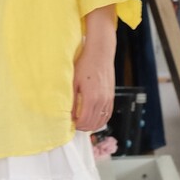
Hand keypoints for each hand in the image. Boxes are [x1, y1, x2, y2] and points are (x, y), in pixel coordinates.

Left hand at [72, 6, 115, 131]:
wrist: (100, 53)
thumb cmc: (85, 64)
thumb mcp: (73, 82)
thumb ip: (71, 100)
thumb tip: (68, 114)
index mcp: (91, 97)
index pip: (84, 120)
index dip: (76, 125)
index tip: (70, 124)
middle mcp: (102, 100)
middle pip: (93, 123)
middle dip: (83, 127)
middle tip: (74, 125)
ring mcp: (108, 99)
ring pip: (101, 120)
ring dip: (92, 125)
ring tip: (82, 123)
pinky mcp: (111, 96)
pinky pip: (108, 114)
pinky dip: (101, 120)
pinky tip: (94, 119)